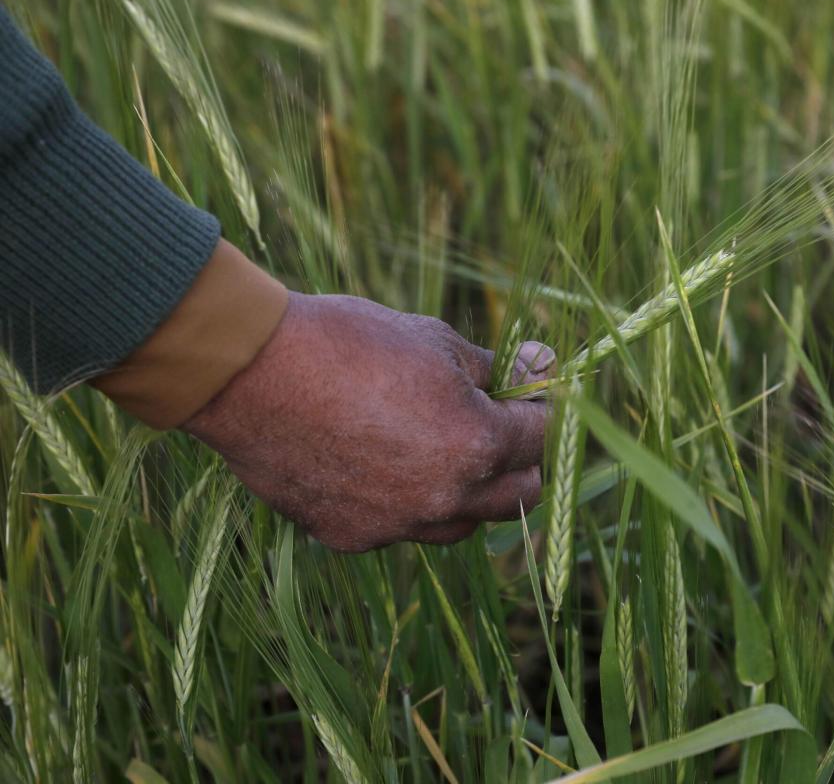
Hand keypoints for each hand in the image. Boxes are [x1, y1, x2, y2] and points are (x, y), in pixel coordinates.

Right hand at [182, 292, 554, 550]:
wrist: (249, 370)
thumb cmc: (347, 342)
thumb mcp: (434, 339)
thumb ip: (493, 368)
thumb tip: (537, 368)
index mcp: (476, 443)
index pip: (541, 437)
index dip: (542, 407)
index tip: (530, 388)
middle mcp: (445, 498)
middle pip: (519, 496)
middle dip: (521, 458)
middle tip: (502, 424)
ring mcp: (397, 525)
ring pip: (462, 523)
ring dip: (469, 491)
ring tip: (442, 446)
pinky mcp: (351, 536)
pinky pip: (401, 528)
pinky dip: (406, 501)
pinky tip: (381, 463)